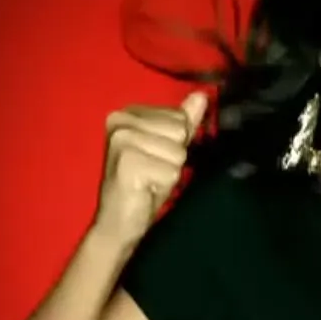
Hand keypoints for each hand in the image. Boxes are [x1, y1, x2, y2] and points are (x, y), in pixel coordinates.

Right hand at [93, 91, 207, 242]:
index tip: (154, 158)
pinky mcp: (127, 162)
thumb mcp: (168, 149)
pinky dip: (163, 185)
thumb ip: (184, 122)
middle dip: (173, 158)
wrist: (119, 223)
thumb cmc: (144, 184)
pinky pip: (171, 171)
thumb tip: (201, 95)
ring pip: (178, 151)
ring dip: (168, 172)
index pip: (179, 117)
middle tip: (151, 172)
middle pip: (179, 131)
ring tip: (148, 180)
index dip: (174, 144)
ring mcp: (121, 140)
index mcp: (127, 113)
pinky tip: (144, 189)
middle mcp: (120, 120)